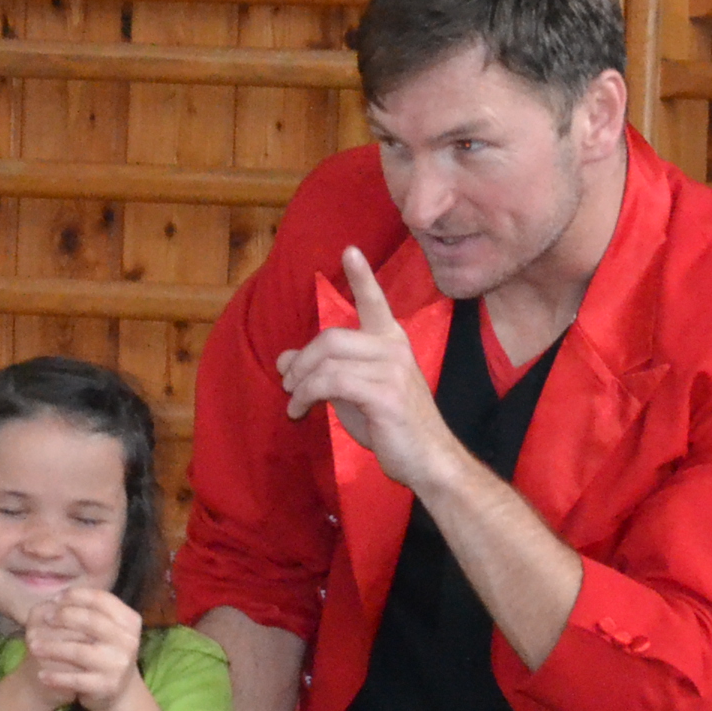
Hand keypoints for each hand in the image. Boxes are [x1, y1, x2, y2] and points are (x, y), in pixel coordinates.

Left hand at [25, 587, 142, 707]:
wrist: (119, 691)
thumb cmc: (105, 651)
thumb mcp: (106, 628)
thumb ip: (88, 611)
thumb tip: (56, 600)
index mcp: (129, 621)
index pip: (101, 600)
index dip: (76, 596)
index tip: (56, 598)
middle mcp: (128, 641)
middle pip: (90, 621)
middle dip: (63, 617)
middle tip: (45, 618)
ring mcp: (118, 664)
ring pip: (79, 651)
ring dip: (51, 648)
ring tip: (33, 646)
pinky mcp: (107, 685)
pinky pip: (75, 679)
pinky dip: (56, 677)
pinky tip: (41, 675)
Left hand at [276, 247, 459, 491]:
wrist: (427, 459)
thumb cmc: (392, 425)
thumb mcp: (352, 393)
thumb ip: (323, 371)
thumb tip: (284, 359)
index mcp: (391, 342)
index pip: (375, 302)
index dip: (362, 276)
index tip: (349, 250)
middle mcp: (393, 348)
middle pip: (331, 337)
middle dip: (302, 361)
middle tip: (288, 383)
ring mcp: (392, 370)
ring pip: (328, 360)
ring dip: (300, 383)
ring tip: (294, 402)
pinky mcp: (385, 394)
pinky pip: (332, 382)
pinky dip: (307, 395)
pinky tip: (300, 410)